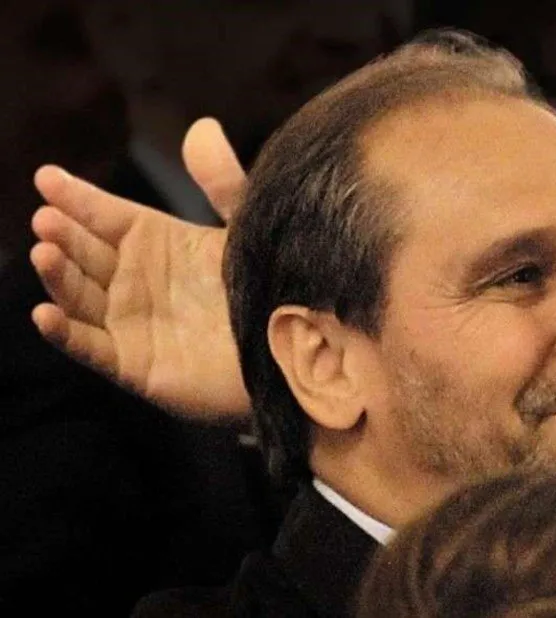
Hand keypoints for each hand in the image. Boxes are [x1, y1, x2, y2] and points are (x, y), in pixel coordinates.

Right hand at [29, 118, 250, 420]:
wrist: (300, 354)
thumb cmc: (274, 288)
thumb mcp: (248, 228)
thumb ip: (224, 182)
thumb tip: (202, 127)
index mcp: (159, 243)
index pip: (108, 214)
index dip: (79, 197)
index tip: (48, 177)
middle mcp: (137, 281)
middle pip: (87, 253)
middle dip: (63, 234)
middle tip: (47, 218)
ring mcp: (132, 323)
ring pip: (80, 297)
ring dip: (58, 276)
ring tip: (45, 252)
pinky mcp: (135, 364)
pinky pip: (90, 348)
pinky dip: (64, 333)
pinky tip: (45, 313)